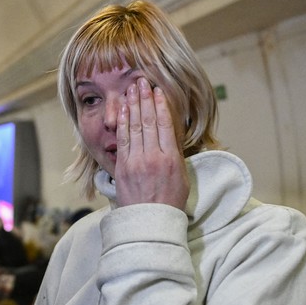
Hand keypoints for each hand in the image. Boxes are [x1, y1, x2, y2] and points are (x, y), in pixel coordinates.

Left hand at [115, 77, 188, 209]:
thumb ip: (175, 156)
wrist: (149, 223)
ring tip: (133, 89)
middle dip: (145, 99)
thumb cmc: (169, 202)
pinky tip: (124, 110)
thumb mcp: (182, 178)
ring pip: (135, 126)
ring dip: (133, 105)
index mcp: (171, 159)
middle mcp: (154, 157)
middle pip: (149, 121)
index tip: (159, 91)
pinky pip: (123, 140)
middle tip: (143, 81)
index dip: (161, 105)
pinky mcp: (123, 167)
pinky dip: (124, 122)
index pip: (165, 125)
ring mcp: (137, 161)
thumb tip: (170, 137)